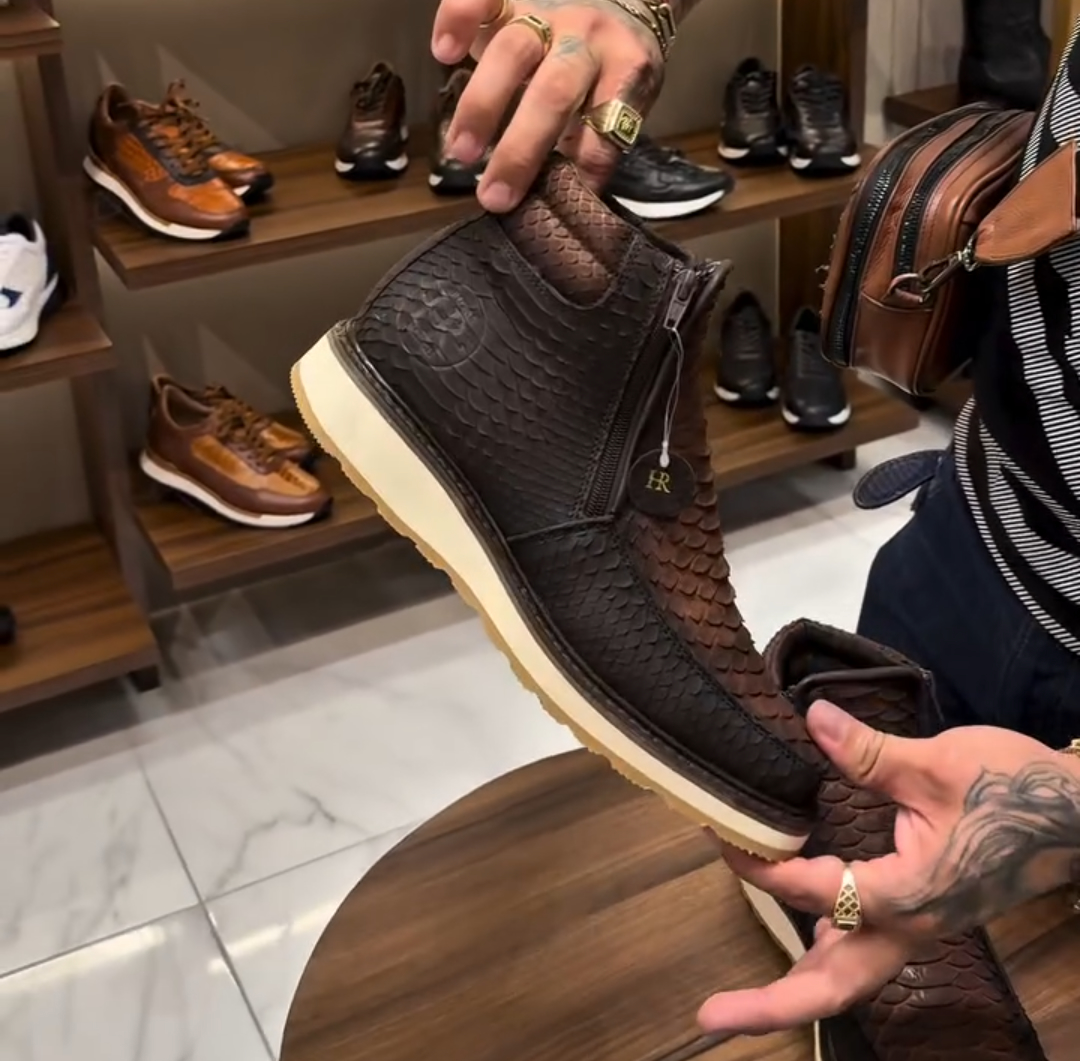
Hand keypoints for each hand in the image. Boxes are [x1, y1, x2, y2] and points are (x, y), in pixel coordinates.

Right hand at [431, 0, 666, 211]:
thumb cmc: (611, 61)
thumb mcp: (621, 97)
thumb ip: (595, 138)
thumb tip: (568, 196)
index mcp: (626, 69)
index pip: (608, 126)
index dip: (587, 167)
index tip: (561, 204)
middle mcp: (588, 39)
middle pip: (555, 92)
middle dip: (520, 150)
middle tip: (493, 196)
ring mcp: (547, 12)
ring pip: (513, 52)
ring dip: (482, 106)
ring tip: (459, 152)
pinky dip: (459, 20)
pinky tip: (443, 53)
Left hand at [697, 700, 1079, 1040]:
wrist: (1072, 815)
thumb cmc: (1013, 791)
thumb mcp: (938, 764)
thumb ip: (869, 752)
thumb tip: (812, 717)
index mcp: (906, 894)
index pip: (814, 891)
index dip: (761, 866)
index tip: (724, 837)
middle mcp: (906, 927)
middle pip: (831, 986)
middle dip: (769, 1006)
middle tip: (709, 1019)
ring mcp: (914, 929)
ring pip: (847, 978)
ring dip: (792, 992)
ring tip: (737, 1006)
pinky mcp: (919, 917)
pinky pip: (862, 953)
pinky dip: (823, 959)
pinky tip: (801, 939)